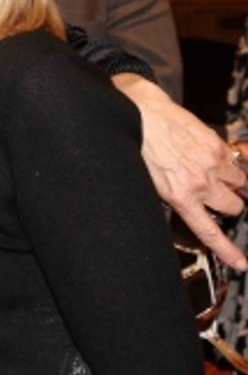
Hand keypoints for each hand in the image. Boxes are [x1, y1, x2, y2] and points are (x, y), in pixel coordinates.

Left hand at [114, 74, 247, 269]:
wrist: (137, 112)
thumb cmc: (136, 144)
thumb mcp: (148, 181)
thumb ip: (171, 196)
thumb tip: (181, 204)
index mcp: (179, 195)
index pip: (208, 231)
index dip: (227, 250)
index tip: (240, 263)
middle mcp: (200, 182)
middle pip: (234, 207)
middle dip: (230, 205)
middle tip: (219, 198)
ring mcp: (212, 162)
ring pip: (241, 183)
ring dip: (234, 183)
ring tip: (218, 176)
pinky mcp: (217, 143)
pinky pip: (235, 160)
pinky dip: (230, 162)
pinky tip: (214, 157)